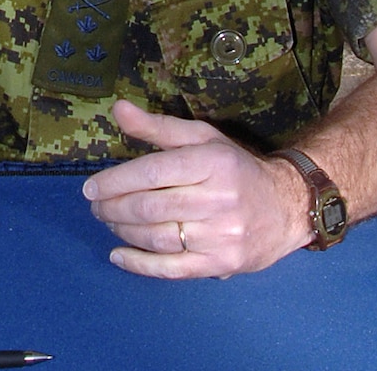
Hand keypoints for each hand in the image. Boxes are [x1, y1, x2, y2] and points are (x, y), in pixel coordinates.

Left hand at [80, 100, 310, 278]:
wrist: (286, 206)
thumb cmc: (236, 168)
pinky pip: (172, 269)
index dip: (114, 181)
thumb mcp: (202, 138)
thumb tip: (118, 108)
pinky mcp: (222, 263)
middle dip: (113, 208)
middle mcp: (219, 199)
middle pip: (150, 207)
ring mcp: (222, 235)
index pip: (151, 172)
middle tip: (96, 207)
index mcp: (212, 162)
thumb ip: (158, 126)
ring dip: (122, 232)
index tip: (90, 188)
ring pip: (157, 238)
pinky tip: (118, 256)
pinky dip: (139, 264)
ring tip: (108, 222)